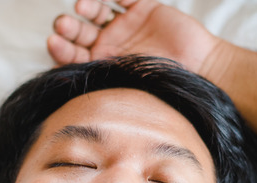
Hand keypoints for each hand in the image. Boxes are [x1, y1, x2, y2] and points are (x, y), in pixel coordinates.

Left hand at [47, 0, 221, 76]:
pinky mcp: (143, 7)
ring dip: (87, 6)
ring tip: (81, 6)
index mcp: (101, 66)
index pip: (74, 55)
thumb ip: (103, 87)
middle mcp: (109, 43)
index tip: (53, 43)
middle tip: (63, 25)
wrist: (203, 69)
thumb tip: (67, 98)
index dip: (61, 49)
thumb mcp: (131, 90)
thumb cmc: (168, 86)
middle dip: (69, 27)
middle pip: (80, 31)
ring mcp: (124, 24)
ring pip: (97, 10)